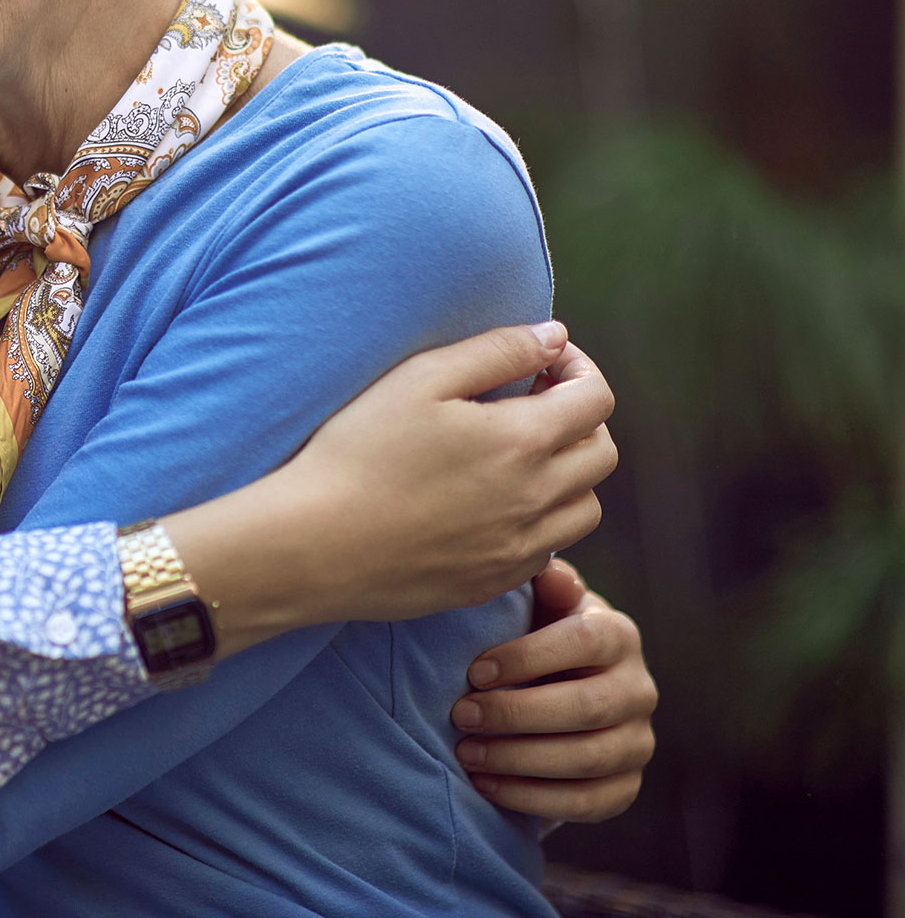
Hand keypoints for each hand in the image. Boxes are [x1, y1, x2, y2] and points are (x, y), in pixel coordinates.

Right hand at [276, 323, 617, 621]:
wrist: (314, 545)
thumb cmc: (357, 453)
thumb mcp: (419, 380)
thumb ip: (496, 350)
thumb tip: (553, 335)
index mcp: (522, 441)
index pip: (595, 398)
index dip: (577, 368)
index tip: (540, 361)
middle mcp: (536, 498)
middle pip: (602, 453)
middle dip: (579, 418)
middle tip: (530, 404)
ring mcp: (520, 547)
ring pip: (586, 508)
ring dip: (568, 474)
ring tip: (517, 457)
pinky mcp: (496, 581)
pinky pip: (550, 550)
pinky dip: (541, 522)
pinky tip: (493, 505)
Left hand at [451, 559, 655, 822]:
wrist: (558, 685)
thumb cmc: (535, 634)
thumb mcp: (537, 603)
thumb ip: (544, 585)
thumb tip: (551, 574)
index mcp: (617, 635)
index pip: (582, 643)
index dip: (528, 658)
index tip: (473, 672)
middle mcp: (639, 689)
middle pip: (587, 707)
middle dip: (517, 714)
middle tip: (459, 716)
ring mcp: (637, 741)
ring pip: (588, 758)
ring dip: (520, 759)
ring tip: (466, 753)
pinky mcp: (626, 786)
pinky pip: (587, 802)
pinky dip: (533, 798)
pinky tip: (486, 785)